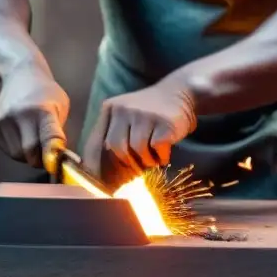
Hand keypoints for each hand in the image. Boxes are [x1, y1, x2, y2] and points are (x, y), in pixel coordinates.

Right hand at [0, 65, 69, 168]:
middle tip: (45, 154)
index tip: (55, 165)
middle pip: (28, 153)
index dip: (52, 154)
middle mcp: (19, 115)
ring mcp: (2, 121)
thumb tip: (59, 159)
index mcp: (42, 110)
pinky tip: (20, 135)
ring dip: (26, 155)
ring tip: (33, 140)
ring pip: (15, 155)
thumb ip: (58, 132)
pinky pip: (4, 150)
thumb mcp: (61, 106)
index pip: (47, 138)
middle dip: (38, 159)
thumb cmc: (46, 92)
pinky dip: (14, 149)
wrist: (20, 74)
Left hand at [82, 80, 196, 189]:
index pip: (96, 143)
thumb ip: (112, 135)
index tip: (100, 184)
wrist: (180, 92)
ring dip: (147, 159)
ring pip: (137, 150)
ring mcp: (144, 114)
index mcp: (110, 108)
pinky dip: (161, 157)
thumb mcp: (126, 115)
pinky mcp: (164, 123)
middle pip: (116, 147)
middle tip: (139, 162)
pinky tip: (165, 150)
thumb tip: (96, 172)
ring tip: (154, 153)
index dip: (96, 165)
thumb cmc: (149, 112)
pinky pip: (156, 150)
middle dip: (127, 160)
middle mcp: (124, 108)